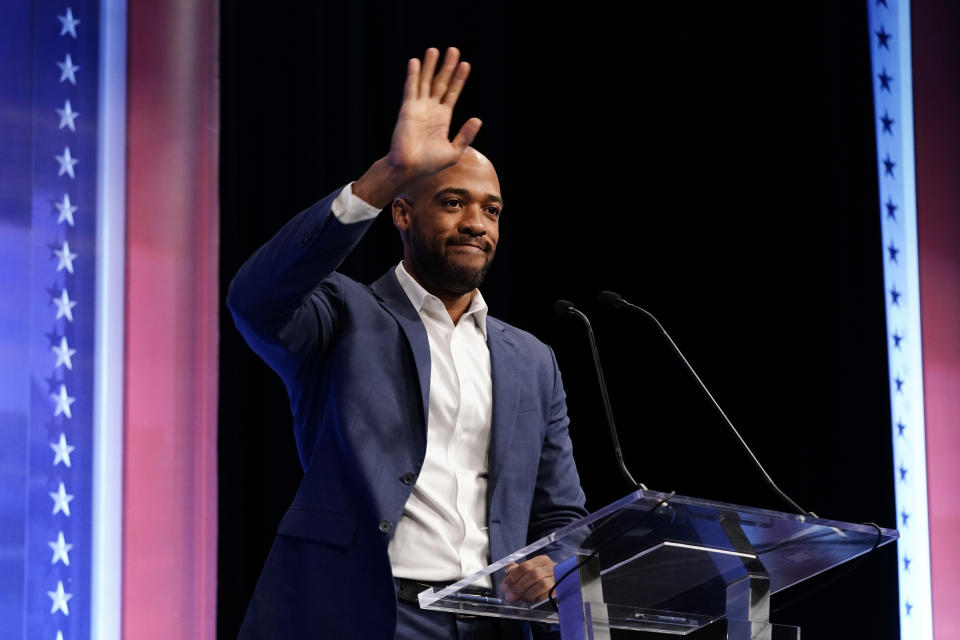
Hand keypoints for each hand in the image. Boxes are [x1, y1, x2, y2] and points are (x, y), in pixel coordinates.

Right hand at [353, 47, 481, 207]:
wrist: (409, 169)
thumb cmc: (429, 165)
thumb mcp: (453, 151)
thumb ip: (465, 135)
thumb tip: (478, 119)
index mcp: (442, 119)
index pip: (452, 93)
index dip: (459, 79)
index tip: (466, 65)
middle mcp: (430, 110)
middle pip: (440, 83)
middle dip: (447, 67)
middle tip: (453, 50)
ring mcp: (418, 108)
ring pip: (425, 82)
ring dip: (430, 66)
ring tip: (434, 50)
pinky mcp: (407, 109)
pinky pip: (411, 89)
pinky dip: (413, 75)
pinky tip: (415, 62)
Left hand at [500, 555, 555, 603]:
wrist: (561, 584)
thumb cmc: (541, 578)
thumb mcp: (529, 570)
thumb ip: (517, 570)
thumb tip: (508, 570)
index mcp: (541, 561)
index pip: (525, 566)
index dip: (513, 577)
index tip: (504, 586)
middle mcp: (550, 567)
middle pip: (533, 574)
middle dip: (519, 586)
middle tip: (510, 596)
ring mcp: (557, 579)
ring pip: (542, 584)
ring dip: (528, 593)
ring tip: (520, 599)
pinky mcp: (560, 590)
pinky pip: (548, 594)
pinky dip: (537, 598)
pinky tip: (531, 601)